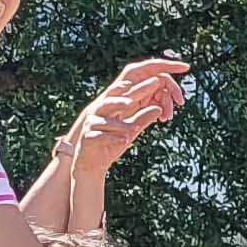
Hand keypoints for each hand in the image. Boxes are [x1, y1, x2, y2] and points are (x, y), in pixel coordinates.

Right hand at [58, 58, 189, 179]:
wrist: (90, 164)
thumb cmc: (111, 143)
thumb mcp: (130, 131)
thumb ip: (142, 118)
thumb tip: (159, 109)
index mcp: (109, 108)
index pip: (123, 96)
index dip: (137, 89)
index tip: (150, 83)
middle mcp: (98, 114)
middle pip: (108, 103)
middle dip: (120, 101)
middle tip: (132, 102)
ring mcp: (91, 126)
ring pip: (105, 121)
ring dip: (121, 124)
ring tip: (136, 127)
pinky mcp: (87, 140)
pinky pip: (99, 137)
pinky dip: (113, 138)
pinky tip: (125, 140)